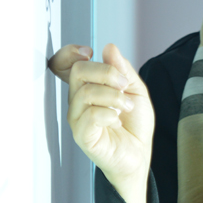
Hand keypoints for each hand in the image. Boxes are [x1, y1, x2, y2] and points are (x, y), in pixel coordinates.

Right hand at [48, 43, 154, 202]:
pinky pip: (90, 115)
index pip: (63, 64)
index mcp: (87, 87)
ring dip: (114, 97)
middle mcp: (77, 101)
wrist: (140, 154)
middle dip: (106, 73)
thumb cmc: (134, 125)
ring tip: (125, 107)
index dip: (69, 53)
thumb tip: (109, 48)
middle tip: (123, 85)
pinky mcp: (82, 135)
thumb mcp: (135, 90)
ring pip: (86, 92)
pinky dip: (109, 114)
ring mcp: (77, 119)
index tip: (89, 52)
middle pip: (78, 71)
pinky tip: (116, 121)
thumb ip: (123, 69)